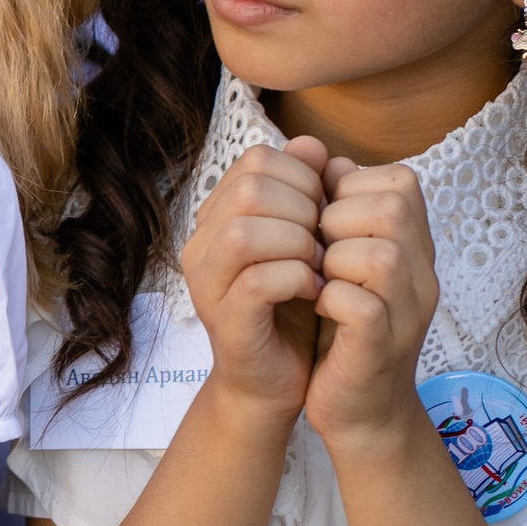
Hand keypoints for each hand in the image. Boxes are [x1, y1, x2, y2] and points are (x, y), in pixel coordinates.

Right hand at [179, 139, 326, 427]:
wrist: (275, 380)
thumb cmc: (292, 307)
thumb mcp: (305, 240)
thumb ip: (305, 192)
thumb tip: (312, 145)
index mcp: (218, 215)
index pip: (256, 161)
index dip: (303, 177)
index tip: (325, 211)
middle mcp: (201, 243)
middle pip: (249, 189)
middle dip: (304, 208)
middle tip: (325, 240)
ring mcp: (208, 282)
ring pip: (246, 231)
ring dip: (300, 243)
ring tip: (321, 264)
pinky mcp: (225, 319)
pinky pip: (260, 281)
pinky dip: (299, 279)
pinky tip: (316, 290)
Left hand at [304, 160, 439, 451]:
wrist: (359, 409)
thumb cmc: (342, 326)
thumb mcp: (340, 258)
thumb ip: (338, 209)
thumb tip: (322, 157)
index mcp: (413, 246)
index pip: (398, 181)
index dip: (349, 190)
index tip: (324, 221)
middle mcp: (423, 274)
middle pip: (392, 207)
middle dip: (338, 220)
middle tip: (317, 250)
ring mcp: (409, 311)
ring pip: (378, 253)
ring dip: (332, 260)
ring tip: (317, 279)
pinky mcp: (382, 346)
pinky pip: (360, 303)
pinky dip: (329, 299)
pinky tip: (319, 307)